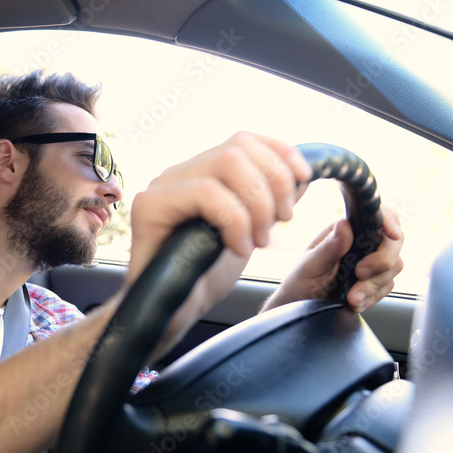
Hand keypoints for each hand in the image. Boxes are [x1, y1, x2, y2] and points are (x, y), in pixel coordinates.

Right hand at [127, 132, 311, 337]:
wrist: (171, 313)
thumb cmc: (204, 276)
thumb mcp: (250, 231)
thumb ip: (270, 201)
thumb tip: (302, 174)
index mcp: (200, 173)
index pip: (244, 140)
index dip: (280, 153)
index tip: (303, 180)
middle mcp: (178, 173)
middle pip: (238, 147)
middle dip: (273, 184)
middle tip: (278, 225)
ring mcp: (161, 187)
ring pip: (226, 163)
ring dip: (257, 204)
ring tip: (258, 241)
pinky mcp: (148, 205)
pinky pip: (205, 192)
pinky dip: (234, 220)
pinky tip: (236, 247)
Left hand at [268, 206, 403, 312]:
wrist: (299, 308)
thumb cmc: (300, 281)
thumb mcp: (309, 264)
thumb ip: (329, 247)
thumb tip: (344, 224)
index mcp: (345, 231)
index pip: (377, 216)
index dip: (389, 221)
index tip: (391, 234)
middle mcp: (361, 243)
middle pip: (393, 242)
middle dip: (382, 261)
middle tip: (359, 274)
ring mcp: (371, 263)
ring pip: (393, 266)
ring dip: (374, 285)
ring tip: (351, 298)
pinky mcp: (374, 283)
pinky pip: (387, 287)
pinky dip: (372, 297)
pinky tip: (354, 302)